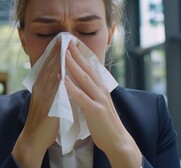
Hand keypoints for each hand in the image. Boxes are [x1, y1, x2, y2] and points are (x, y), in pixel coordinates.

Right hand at [12, 36, 60, 166]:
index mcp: (40, 88)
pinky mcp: (46, 107)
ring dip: (56, 63)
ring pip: (49, 77)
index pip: (48, 67)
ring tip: (63, 50)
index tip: (61, 42)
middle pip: (48, 68)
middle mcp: (39, 90)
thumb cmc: (41, 122)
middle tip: (62, 39)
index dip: (54, 55)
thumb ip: (51, 90)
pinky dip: (56, 82)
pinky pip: (51, 92)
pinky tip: (61, 74)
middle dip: (56, 53)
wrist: (32, 139)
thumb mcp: (45, 102)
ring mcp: (42, 97)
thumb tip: (60, 79)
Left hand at [64, 41, 141, 166]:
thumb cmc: (104, 122)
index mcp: (101, 88)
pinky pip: (81, 97)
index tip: (71, 43)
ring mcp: (99, 99)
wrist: (117, 140)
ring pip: (84, 79)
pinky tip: (63, 80)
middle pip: (87, 68)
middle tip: (66, 41)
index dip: (80, 55)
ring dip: (73, 65)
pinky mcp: (95, 110)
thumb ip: (90, 91)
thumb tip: (80, 81)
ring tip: (63, 54)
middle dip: (76, 54)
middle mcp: (101, 90)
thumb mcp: (97, 102)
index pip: (89, 67)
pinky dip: (72, 87)